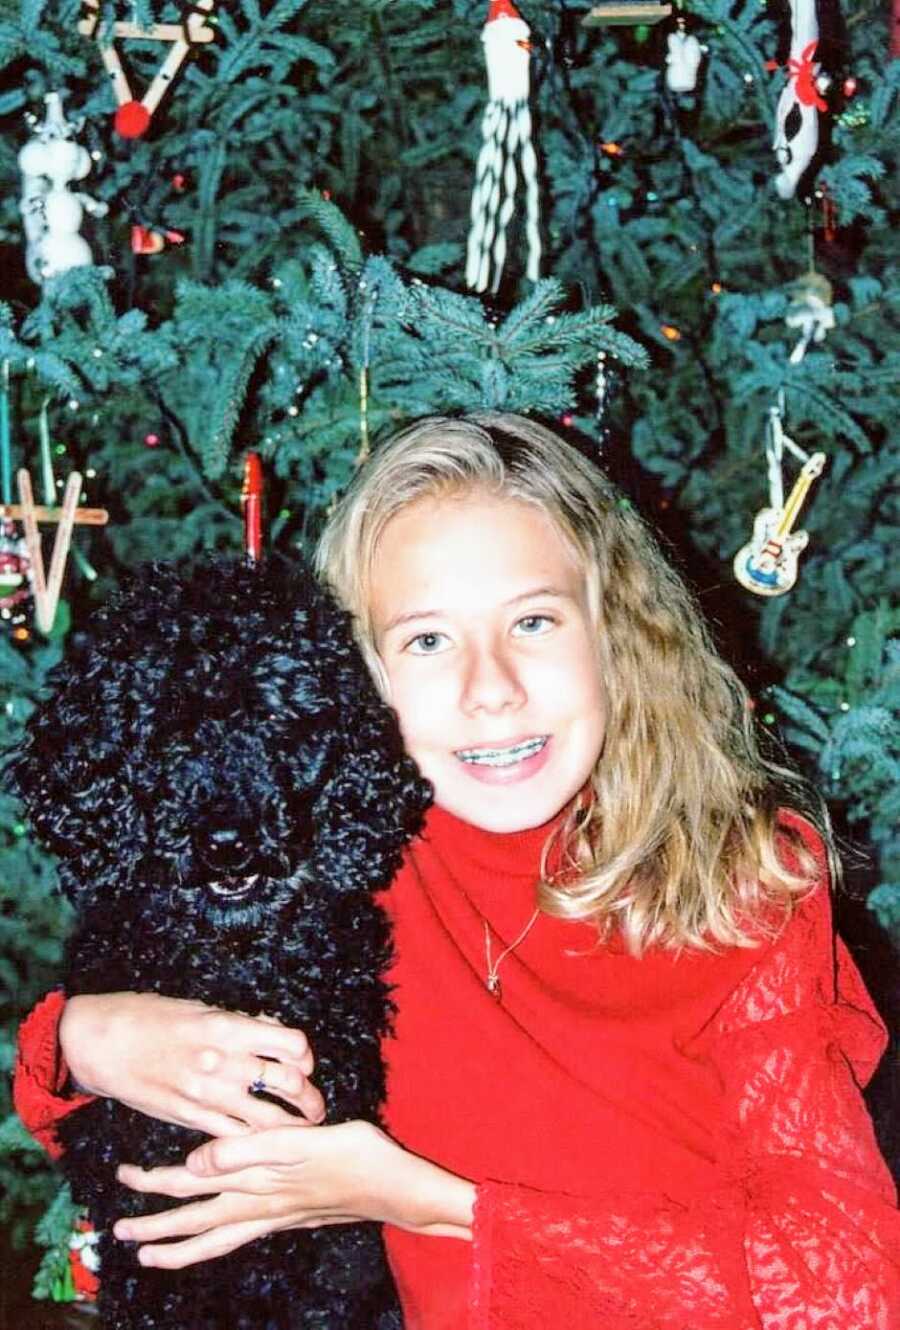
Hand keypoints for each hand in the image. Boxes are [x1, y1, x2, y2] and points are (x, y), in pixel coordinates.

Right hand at [60, 993, 324, 1135]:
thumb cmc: (150, 1018)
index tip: (304, 1064)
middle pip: (287, 1083)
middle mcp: (223, 1061)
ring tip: (301, 1131)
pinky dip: (254, 1141)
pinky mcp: (189, 1117)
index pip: (290, 1044)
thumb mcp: (200, 1009)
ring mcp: (207, 1092)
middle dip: (309, 1098)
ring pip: (266, 1117)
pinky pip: (233, 1135)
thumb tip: (271, 1030)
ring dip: (290, 1126)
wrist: (102, 1043)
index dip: (304, 1055)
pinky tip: (263, 1143)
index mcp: (228, 1027)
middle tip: (315, 1107)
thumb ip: (238, 1024)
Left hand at [113, 1121, 474, 1266]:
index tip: (123, 1177)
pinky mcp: (289, 1217)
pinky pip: (238, 1237)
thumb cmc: (355, 1156)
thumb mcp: (299, 1142)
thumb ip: (246, 1150)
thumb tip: (194, 1161)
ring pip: (214, 1236)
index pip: (191, 1181)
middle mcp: (258, 1202)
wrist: (396, 1187)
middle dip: (155, 1225)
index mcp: (255, 1179)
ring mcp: (273, 1214)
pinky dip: (214, 1243)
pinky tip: (215, 1239)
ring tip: (151, 1256)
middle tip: (120, 1232)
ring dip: (179, 1245)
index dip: (154, 1181)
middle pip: (195, 1217)